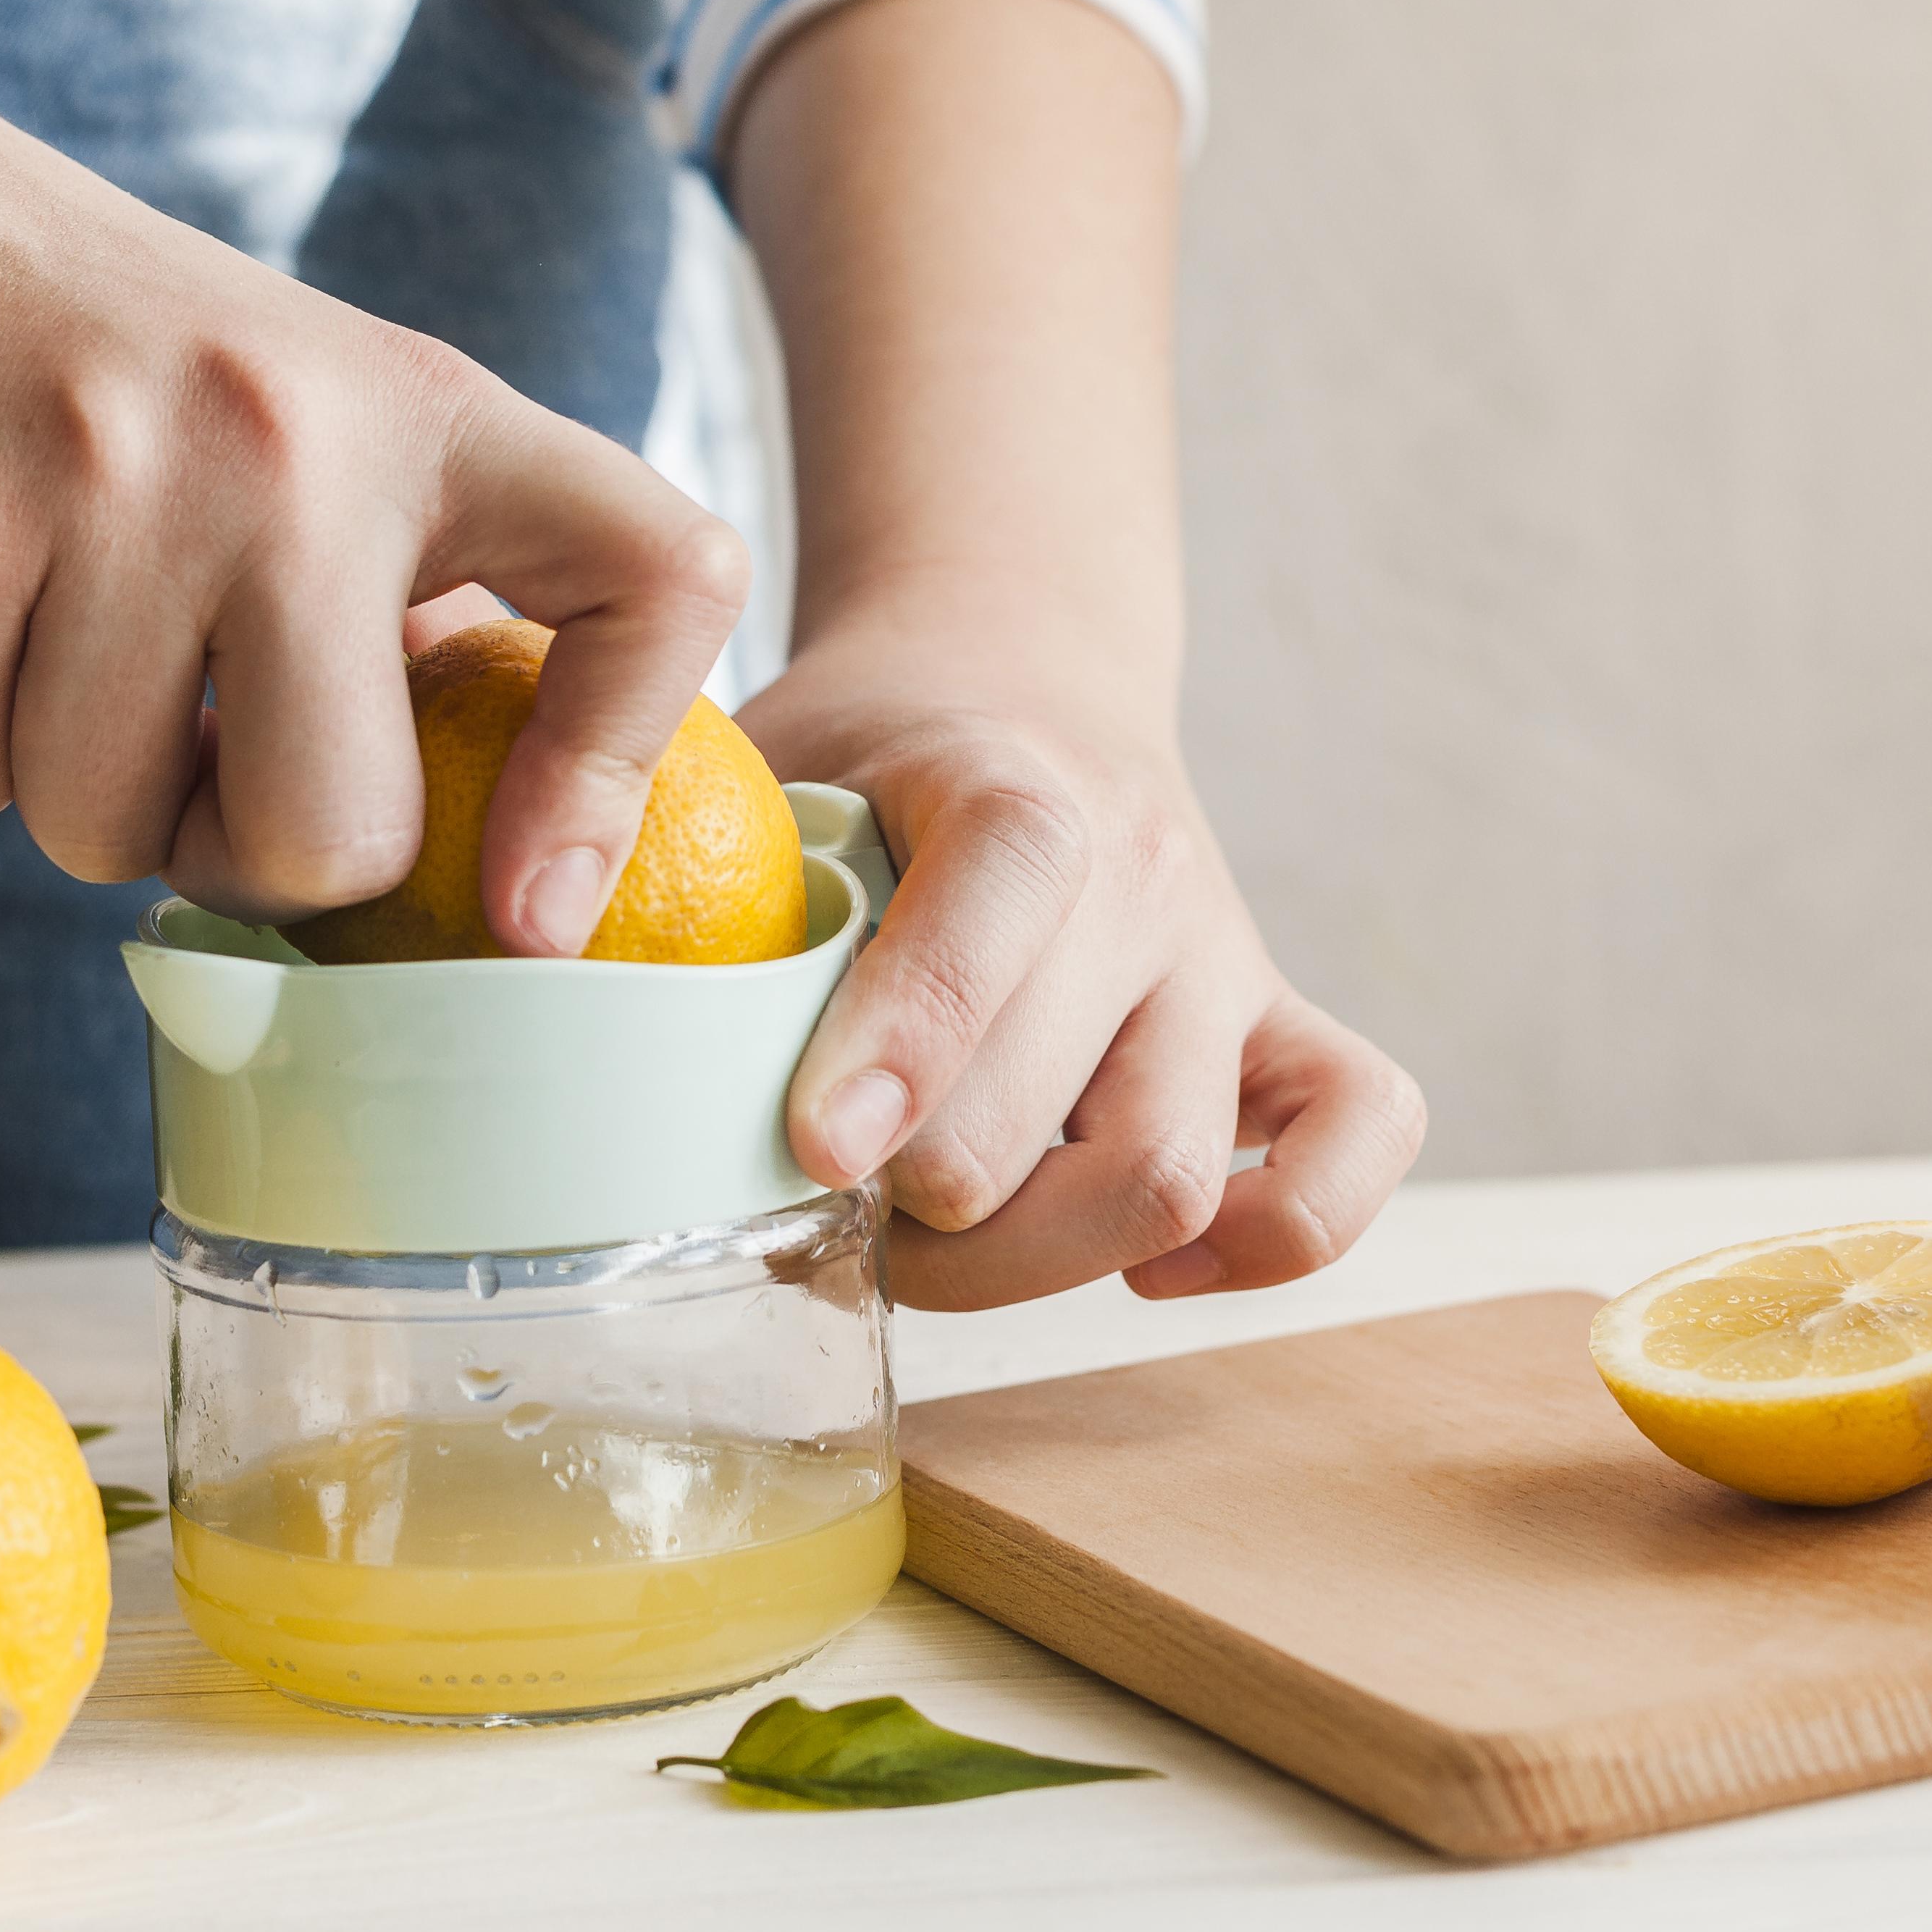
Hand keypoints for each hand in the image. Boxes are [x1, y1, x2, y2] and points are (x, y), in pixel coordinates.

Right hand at [0, 0, 742, 946]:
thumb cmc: (76, 346)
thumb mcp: (300, 412)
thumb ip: (398, 594)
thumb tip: (485, 852)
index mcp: (430, 409)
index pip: (664, 574)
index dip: (620, 774)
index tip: (527, 907)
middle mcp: (296, 436)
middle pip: (332, 833)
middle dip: (236, 845)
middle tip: (181, 734)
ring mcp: (107, 479)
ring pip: (108, 829)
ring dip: (56, 777)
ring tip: (35, 609)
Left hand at [746, 621, 1422, 1308]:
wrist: (1013, 671)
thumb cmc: (863, 756)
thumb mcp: (764, 765)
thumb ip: (681, 856)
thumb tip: (570, 974)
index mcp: (1018, 784)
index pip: (1002, 903)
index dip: (912, 1041)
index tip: (816, 1146)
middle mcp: (1151, 877)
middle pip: (1086, 1116)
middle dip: (938, 1212)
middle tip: (832, 1208)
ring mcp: (1227, 963)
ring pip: (1182, 1175)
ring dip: (1038, 1260)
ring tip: (934, 1239)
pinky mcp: (1283, 1025)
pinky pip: (1361, 1141)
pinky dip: (1267, 1237)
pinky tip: (1133, 1258)